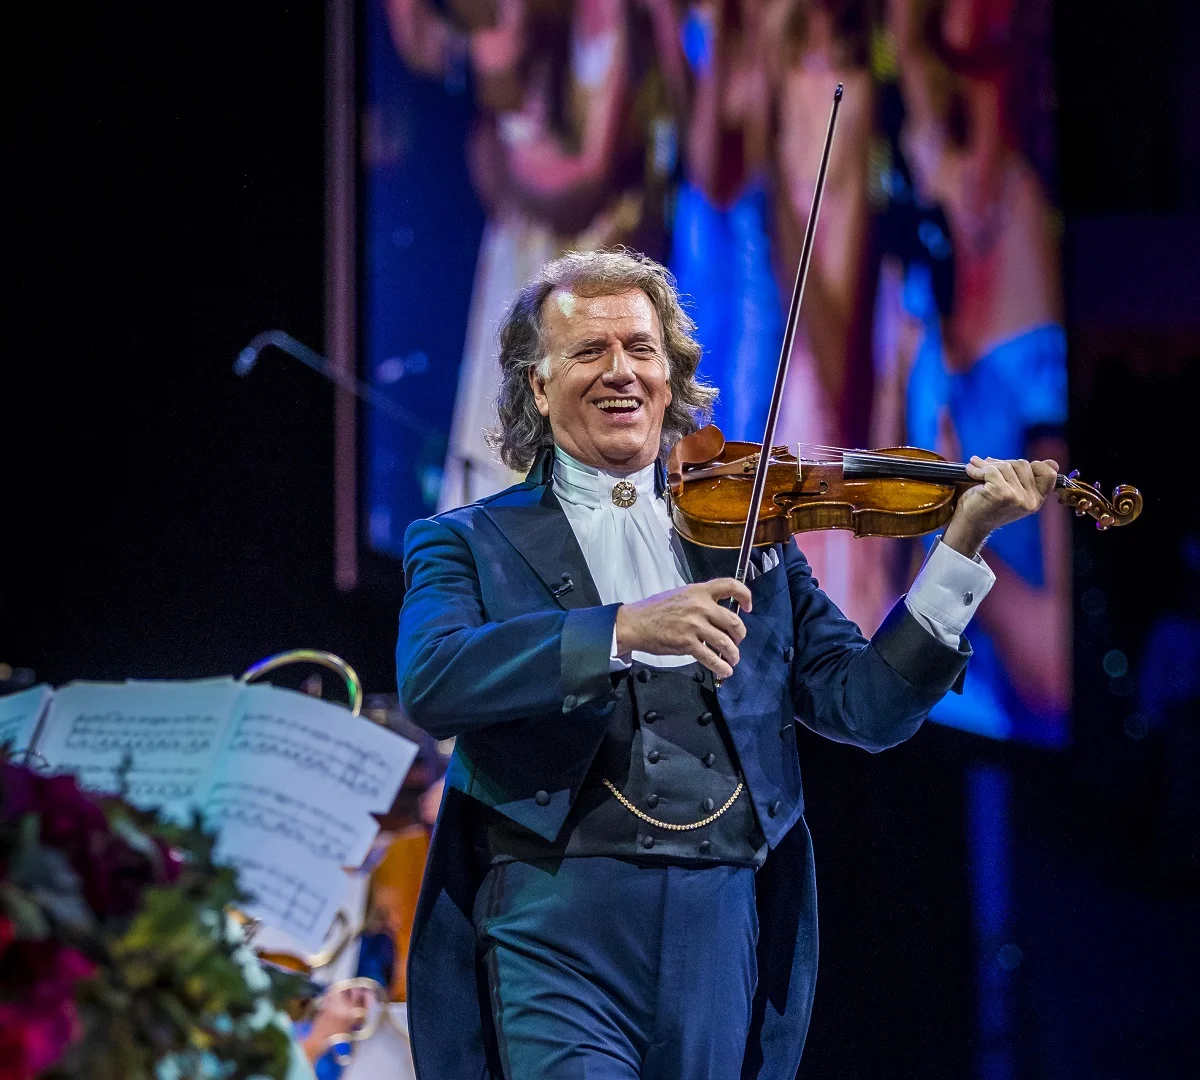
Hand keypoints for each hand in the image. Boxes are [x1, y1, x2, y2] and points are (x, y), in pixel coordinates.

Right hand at [614, 578, 751, 678]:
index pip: (730, 585)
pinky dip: (721, 666)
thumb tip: (719, 615)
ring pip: (725, 642)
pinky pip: (711, 657)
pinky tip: (724, 671)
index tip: (748, 607)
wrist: (635, 623)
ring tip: (733, 659)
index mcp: (698, 591)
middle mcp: (700, 606)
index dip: (745, 595)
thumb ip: (700, 601)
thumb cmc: (655, 610)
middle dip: (740, 636)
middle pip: (733, 621)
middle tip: (737, 642)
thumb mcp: (680, 595)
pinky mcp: (687, 643)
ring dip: (733, 654)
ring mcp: (694, 625)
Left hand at [942, 456, 1058, 556]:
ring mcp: (1018, 498)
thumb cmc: (986, 504)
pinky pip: (992, 471)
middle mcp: (1031, 501)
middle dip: (1003, 462)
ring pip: (1006, 466)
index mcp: (1036, 500)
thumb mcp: (1012, 491)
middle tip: (986, 466)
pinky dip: (978, 469)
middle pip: (1023, 464)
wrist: (968, 524)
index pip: (1049, 474)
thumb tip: (1052, 462)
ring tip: (975, 467)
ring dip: (987, 464)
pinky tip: (970, 471)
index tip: (1013, 466)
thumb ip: (1028, 477)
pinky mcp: (1003, 495)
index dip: (1034, 465)